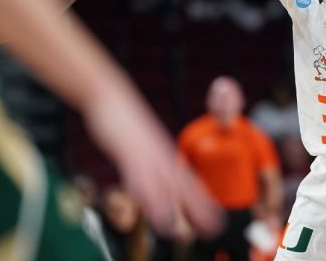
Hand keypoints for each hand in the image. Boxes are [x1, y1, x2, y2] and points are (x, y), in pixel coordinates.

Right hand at [84, 89, 223, 238]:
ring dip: (169, 208)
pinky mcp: (127, 151)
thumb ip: (147, 159)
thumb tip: (153, 175)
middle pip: (181, 185)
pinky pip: (136, 175)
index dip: (201, 200)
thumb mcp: (139, 142)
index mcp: (163, 153)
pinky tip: (146, 205)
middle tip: (213, 228)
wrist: (109, 94)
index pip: (187, 180)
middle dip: (197, 208)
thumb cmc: (124, 120)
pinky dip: (143, 193)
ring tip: (176, 231)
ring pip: (161, 184)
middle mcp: (159, 155)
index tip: (215, 219)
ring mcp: (144, 153)